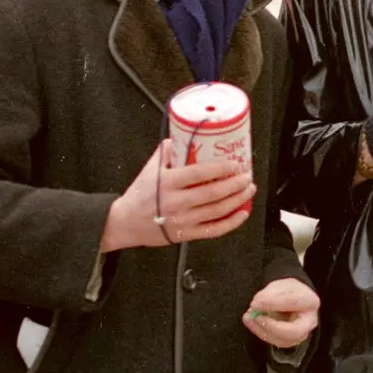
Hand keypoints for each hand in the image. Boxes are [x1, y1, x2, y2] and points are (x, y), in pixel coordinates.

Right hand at [101, 141, 255, 251]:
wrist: (124, 223)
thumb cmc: (139, 195)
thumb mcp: (149, 170)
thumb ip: (165, 153)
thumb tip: (179, 137)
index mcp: (167, 183)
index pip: (199, 173)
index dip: (221, 168)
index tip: (235, 164)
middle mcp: (176, 202)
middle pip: (213, 192)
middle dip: (236, 184)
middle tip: (247, 176)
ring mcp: (182, 220)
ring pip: (217, 210)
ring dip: (238, 200)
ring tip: (248, 190)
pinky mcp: (185, 234)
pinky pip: (213, 230)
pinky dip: (231, 222)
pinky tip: (242, 213)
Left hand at [243, 277, 319, 348]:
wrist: (288, 300)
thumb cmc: (286, 292)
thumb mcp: (278, 286)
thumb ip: (269, 294)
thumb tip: (257, 305)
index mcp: (310, 301)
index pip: (294, 303)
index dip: (272, 303)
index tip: (255, 303)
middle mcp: (310, 321)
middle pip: (294, 332)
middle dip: (271, 326)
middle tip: (255, 316)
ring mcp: (301, 334)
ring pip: (282, 340)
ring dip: (262, 329)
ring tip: (249, 317)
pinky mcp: (289, 342)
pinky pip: (275, 341)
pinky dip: (260, 332)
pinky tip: (252, 322)